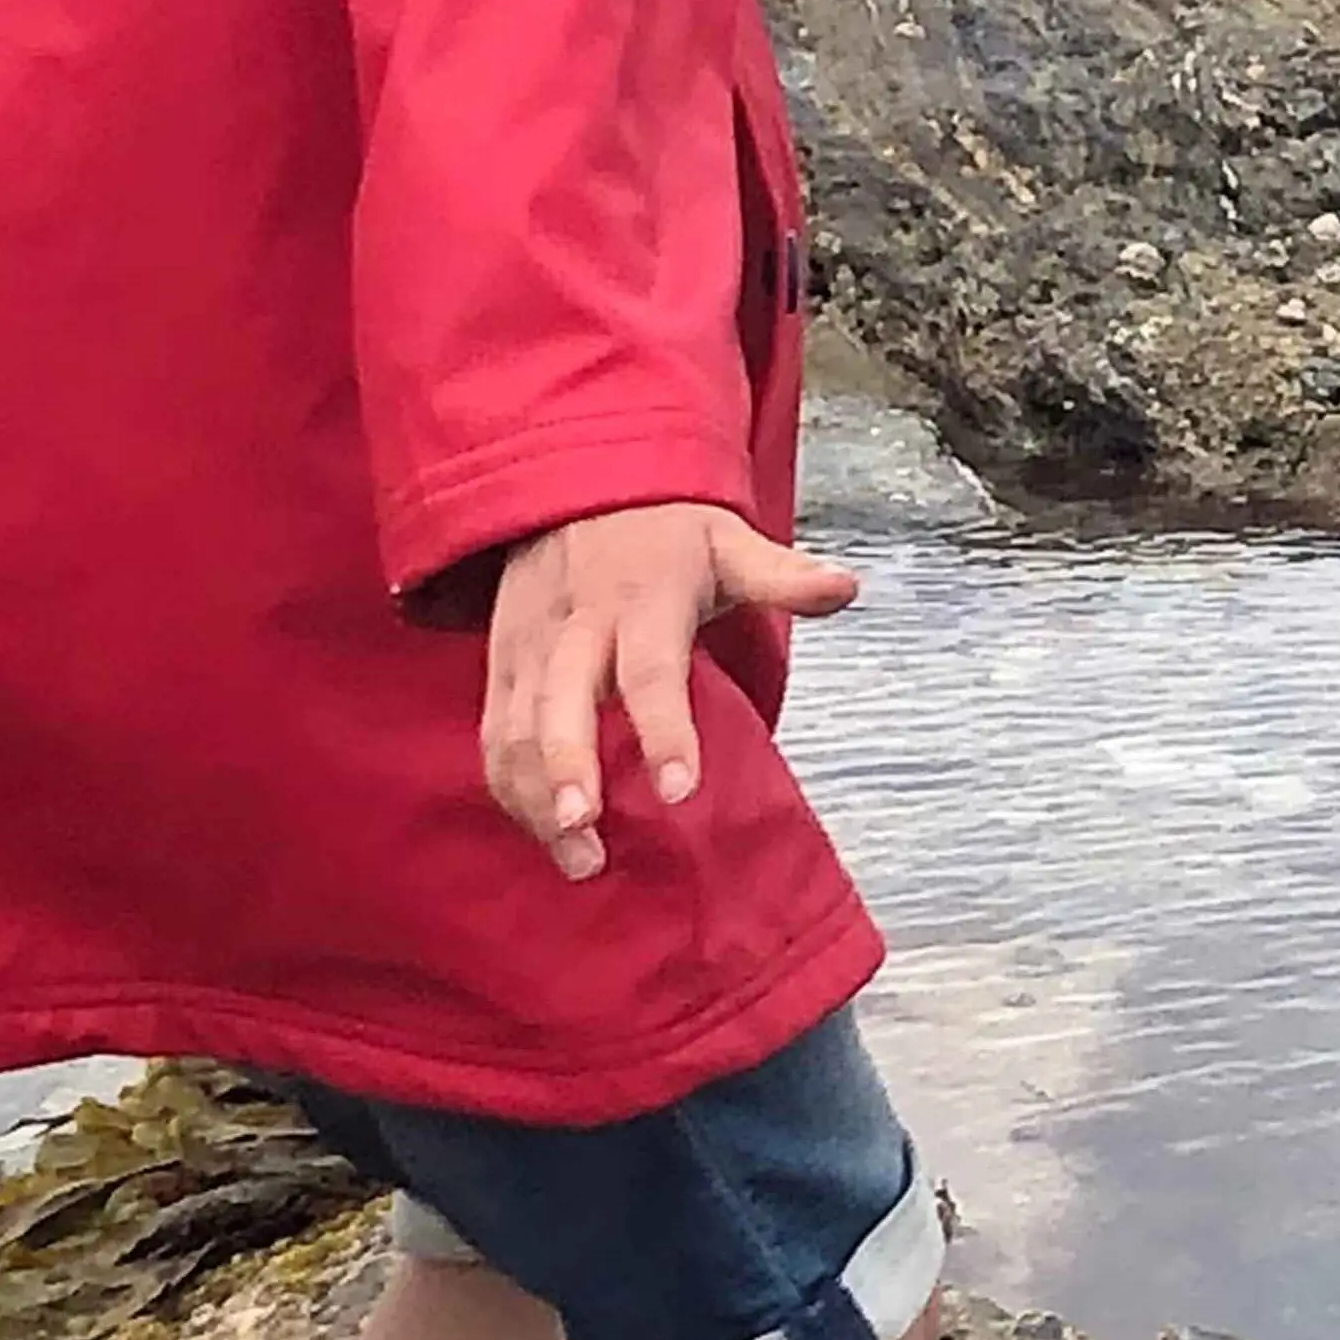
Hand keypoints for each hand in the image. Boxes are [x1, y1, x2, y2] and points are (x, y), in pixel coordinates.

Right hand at [479, 500, 861, 880]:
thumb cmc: (665, 528)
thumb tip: (845, 585)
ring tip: (576, 858)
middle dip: (566, 769)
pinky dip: (509, 784)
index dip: (664, 730)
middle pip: (560, 702)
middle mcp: (576, 625)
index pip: (650, 670)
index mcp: (642, 599)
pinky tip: (541, 832)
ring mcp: (529, 644)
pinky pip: (494, 730)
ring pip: (516, 726)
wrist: (575, 481)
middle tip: (586, 830)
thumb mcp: (728, 538)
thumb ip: (782, 574)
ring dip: (535, 795)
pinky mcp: (500, 662)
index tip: (680, 790)